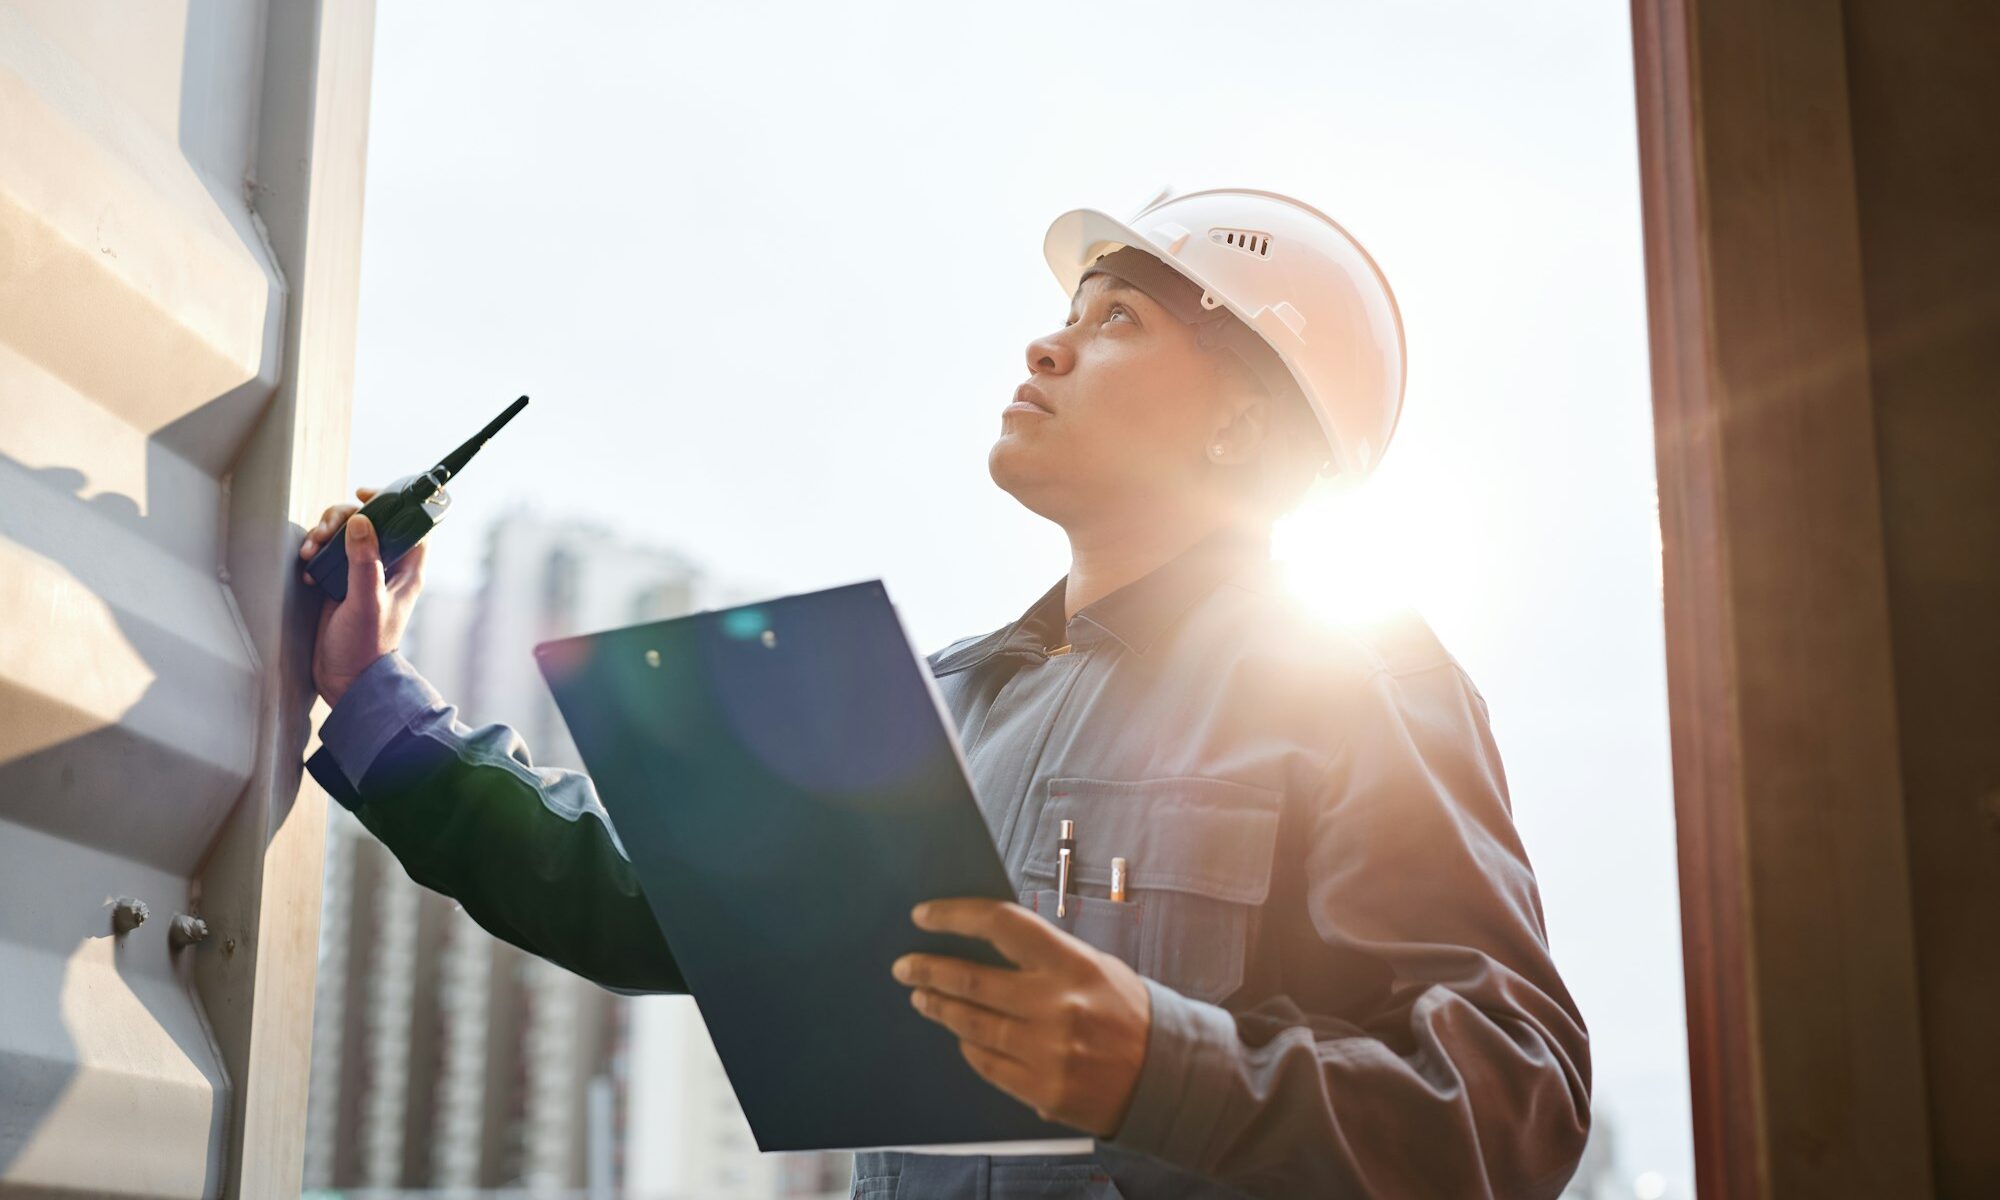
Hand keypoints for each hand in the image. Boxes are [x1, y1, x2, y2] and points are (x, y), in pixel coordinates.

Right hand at [298, 486, 426, 705]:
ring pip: (346, 535)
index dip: (394, 503)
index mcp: (406, 570)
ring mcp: (361, 573)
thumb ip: (363, 562)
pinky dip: (315, 551)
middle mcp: (386, 568)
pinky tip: (307, 566)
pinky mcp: (339, 582)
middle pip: (371, 522)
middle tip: (324, 530)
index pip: (410, 523)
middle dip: (344, 518)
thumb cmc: (365, 647)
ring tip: (309, 551)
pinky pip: (328, 553)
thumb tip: (362, 520)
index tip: (366, 494)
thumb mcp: (365, 602)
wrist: (345, 679)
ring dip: (325, 534)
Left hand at [892, 898, 1151, 1136]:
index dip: (955, 916)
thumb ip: (1043, 957)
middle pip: (973, 980)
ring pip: (972, 1025)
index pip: (1001, 924)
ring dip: (940, 1008)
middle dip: (929, 971)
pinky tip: (960, 1035)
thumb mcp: (1093, 967)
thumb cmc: (1126, 1011)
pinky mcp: (1043, 1091)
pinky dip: (969, 1047)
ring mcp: (1048, 1051)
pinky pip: (988, 1064)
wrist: (1167, 1075)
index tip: (923, 916)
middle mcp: (1056, 1005)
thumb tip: (982, 940)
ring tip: (922, 998)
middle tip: (904, 967)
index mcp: (1071, 963)